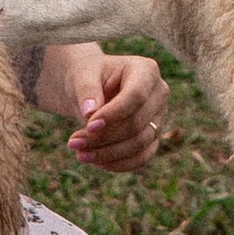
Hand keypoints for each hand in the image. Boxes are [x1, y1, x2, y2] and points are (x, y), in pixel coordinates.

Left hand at [36, 42, 170, 171]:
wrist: (92, 89)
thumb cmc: (89, 76)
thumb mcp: (83, 75)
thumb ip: (87, 90)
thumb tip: (89, 113)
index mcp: (146, 70)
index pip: (136, 96)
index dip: (114, 114)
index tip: (88, 126)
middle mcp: (159, 93)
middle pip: (137, 123)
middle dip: (105, 137)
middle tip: (73, 143)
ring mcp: (159, 117)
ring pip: (139, 144)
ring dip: (108, 154)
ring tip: (79, 154)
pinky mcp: (154, 137)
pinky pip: (142, 157)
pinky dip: (119, 164)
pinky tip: (96, 162)